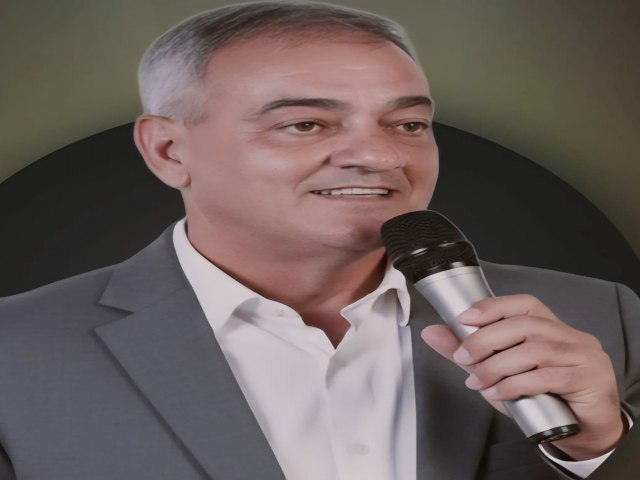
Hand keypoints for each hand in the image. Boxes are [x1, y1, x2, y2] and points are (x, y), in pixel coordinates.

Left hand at [421, 294, 624, 460]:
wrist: (587, 433)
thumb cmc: (545, 398)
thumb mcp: (501, 374)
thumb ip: (469, 353)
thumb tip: (433, 333)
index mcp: (552, 327)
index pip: (524, 304)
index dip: (493, 307)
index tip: (464, 318)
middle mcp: (570, 336)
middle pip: (524, 325)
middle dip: (486, 339)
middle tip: (463, 357)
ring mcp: (583, 356)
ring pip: (533, 351)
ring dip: (497, 366)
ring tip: (478, 381)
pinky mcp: (589, 379)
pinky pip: (547, 377)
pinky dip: (516, 384)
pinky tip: (498, 393)